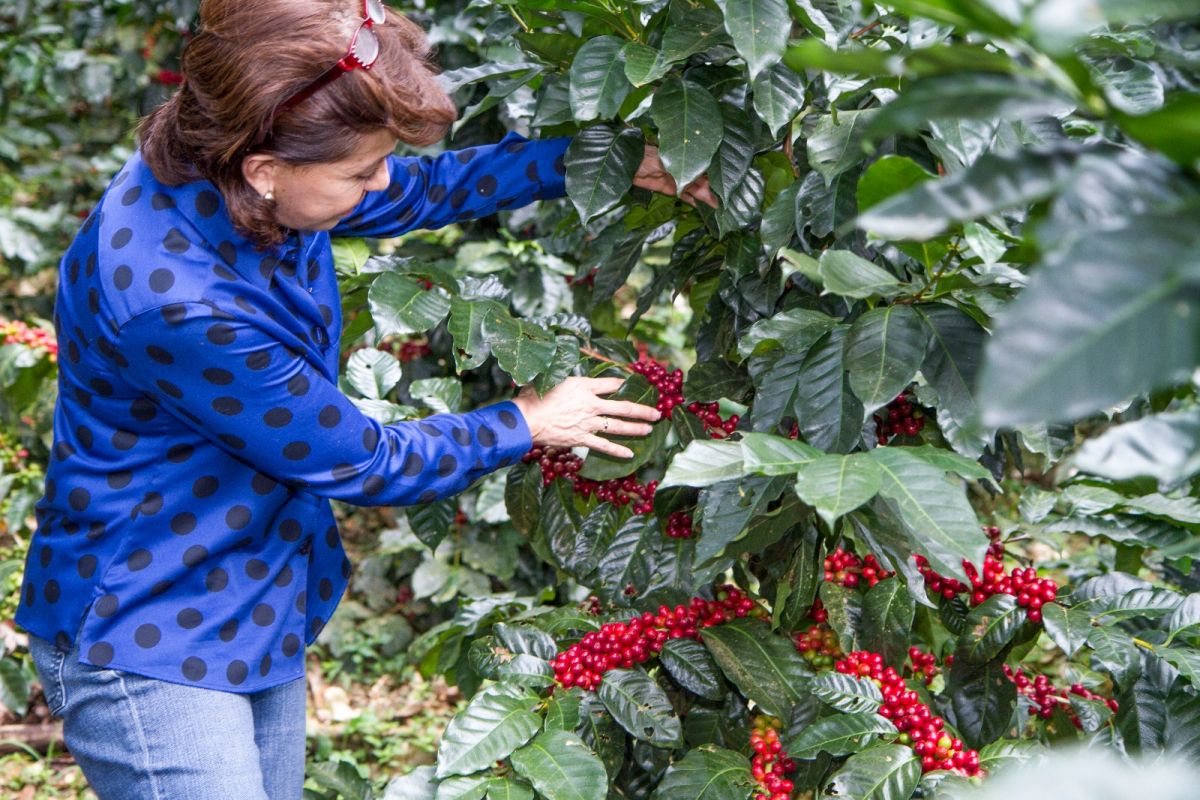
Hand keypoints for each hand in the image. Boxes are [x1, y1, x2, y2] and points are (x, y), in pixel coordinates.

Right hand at [510, 376, 661, 458]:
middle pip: (623, 406)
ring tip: (649, 429)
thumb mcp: (551, 378)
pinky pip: (603, 445)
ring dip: (636, 428)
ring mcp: (589, 423)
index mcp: (584, 386)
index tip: (632, 384)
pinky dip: (617, 450)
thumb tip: (566, 372)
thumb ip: (564, 376)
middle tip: (657, 413)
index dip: (623, 383)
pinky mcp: (582, 439)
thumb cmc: (534, 396)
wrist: (527, 419)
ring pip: (618, 426)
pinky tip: (629, 454)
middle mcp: (591, 404)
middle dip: (642, 410)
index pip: (610, 384)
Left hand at [632, 144, 718, 207]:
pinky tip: (704, 208)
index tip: (729, 184)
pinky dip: (694, 202)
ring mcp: (678, 178)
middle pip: (704, 181)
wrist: (629, 163)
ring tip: (719, 208)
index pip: (707, 167)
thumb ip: (685, 170)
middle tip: (726, 202)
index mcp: (689, 156)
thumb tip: (701, 179)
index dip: (718, 175)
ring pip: (696, 190)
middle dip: (715, 191)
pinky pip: (685, 196)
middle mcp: (686, 167)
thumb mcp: (668, 161)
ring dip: (707, 198)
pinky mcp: (670, 189)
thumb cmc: (649, 157)